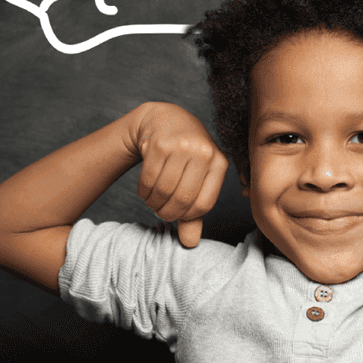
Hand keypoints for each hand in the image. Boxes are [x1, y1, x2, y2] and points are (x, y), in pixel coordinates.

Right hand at [132, 103, 228, 247]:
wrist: (164, 119)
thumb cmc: (185, 154)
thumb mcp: (196, 178)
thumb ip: (194, 212)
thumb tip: (190, 244)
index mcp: (219, 162)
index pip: (204, 204)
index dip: (187, 216)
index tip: (177, 215)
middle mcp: (204, 152)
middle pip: (182, 199)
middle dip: (167, 213)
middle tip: (160, 211)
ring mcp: (182, 146)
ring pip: (163, 190)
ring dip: (153, 203)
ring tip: (153, 199)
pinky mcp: (159, 144)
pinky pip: (148, 180)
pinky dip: (143, 191)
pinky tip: (145, 189)